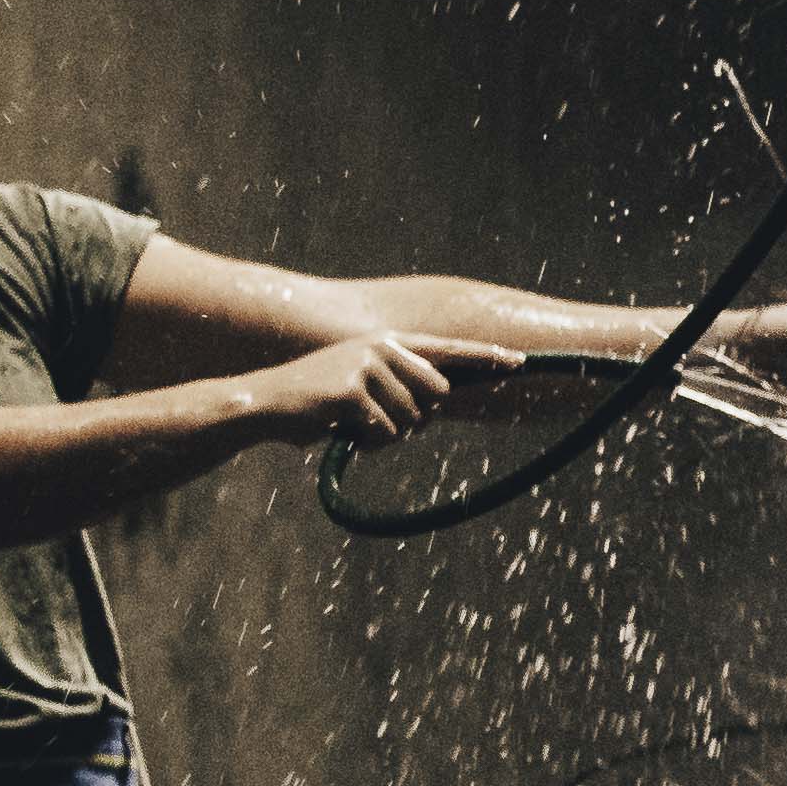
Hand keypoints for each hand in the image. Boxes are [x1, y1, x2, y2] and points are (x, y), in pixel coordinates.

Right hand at [235, 328, 504, 448]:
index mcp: (388, 343)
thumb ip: (400, 387)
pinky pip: (386, 433)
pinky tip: (342, 431)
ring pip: (411, 420)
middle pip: (437, 395)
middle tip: (376, 421)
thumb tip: (439, 401)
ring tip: (352, 425)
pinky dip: (369, 442)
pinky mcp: (352, 392)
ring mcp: (367, 366)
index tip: (518, 362)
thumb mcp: (364, 386)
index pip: (448, 350)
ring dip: (387, 435)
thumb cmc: (320, 404)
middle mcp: (382, 347)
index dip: (485, 357)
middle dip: (415, 419)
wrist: (268, 405)